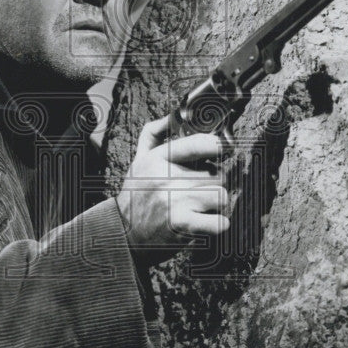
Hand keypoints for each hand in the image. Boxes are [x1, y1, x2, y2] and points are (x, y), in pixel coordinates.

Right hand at [116, 114, 230, 252]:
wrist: (123, 232)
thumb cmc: (137, 194)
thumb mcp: (139, 159)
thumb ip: (154, 132)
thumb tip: (174, 116)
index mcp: (158, 158)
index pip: (197, 143)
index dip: (217, 145)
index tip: (224, 149)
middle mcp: (167, 177)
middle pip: (217, 174)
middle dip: (213, 183)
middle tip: (198, 190)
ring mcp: (175, 201)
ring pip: (221, 196)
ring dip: (216, 205)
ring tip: (199, 207)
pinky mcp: (182, 225)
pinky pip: (219, 222)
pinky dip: (218, 225)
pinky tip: (205, 223)